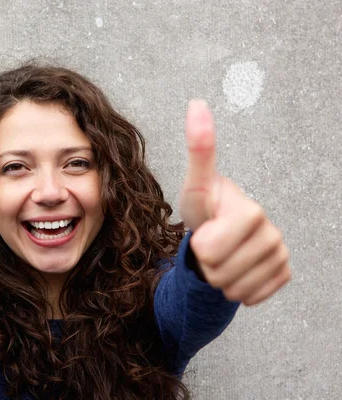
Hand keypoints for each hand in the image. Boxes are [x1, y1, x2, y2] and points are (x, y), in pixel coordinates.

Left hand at [179, 100, 290, 305]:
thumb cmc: (205, 210)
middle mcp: (272, 232)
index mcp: (251, 211)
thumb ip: (199, 150)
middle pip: (219, 274)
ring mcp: (281, 254)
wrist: (220, 234)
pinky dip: (237, 289)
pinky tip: (237, 268)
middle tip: (211, 244)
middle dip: (207, 264)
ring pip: (233, 289)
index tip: (206, 229)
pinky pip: (252, 296)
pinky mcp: (284, 273)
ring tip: (222, 255)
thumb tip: (196, 102)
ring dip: (220, 278)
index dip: (199, 245)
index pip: (208, 250)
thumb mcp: (195, 186)